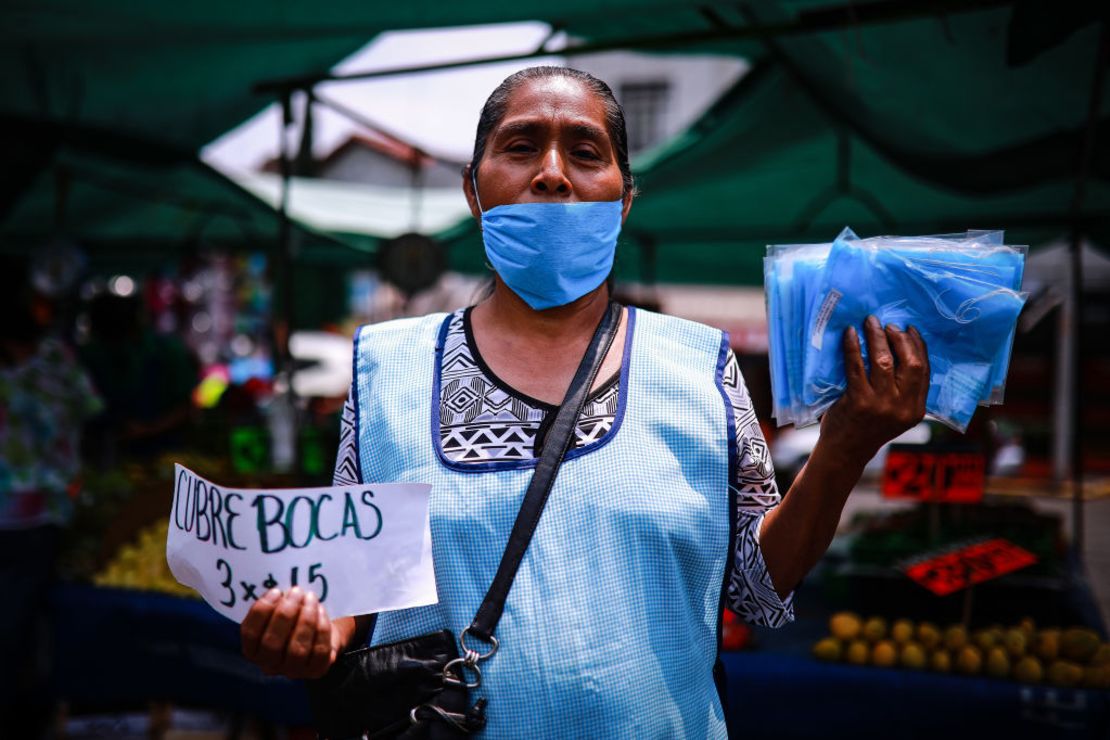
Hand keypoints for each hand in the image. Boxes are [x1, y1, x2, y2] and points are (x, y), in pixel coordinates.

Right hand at [240, 586, 342, 678]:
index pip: (250, 634)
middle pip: (272, 644)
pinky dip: (321, 629)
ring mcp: (293, 671)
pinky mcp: (316, 671)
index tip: (276, 591)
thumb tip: (279, 594)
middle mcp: (270, 666)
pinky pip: (319, 651)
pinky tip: (320, 610)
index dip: (262, 611)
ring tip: (310, 597)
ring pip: (297, 650)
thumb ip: (273, 604)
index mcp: (253, 651)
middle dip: (285, 614)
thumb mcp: (277, 611)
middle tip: (297, 591)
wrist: (318, 635)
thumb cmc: (292, 620)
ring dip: (305, 619)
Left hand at [820, 315, 928, 463]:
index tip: (910, 330)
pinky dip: (853, 346)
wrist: (845, 452)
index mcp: (916, 409)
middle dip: (900, 338)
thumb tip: (902, 349)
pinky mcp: (859, 401)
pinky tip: (850, 334)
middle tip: (889, 324)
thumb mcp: (895, 414)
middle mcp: (902, 407)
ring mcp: (881, 404)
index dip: (918, 346)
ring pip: (884, 360)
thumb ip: (903, 391)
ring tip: (870, 323)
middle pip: (910, 363)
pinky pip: (857, 366)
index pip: (924, 370)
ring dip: (877, 337)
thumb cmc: (868, 427)